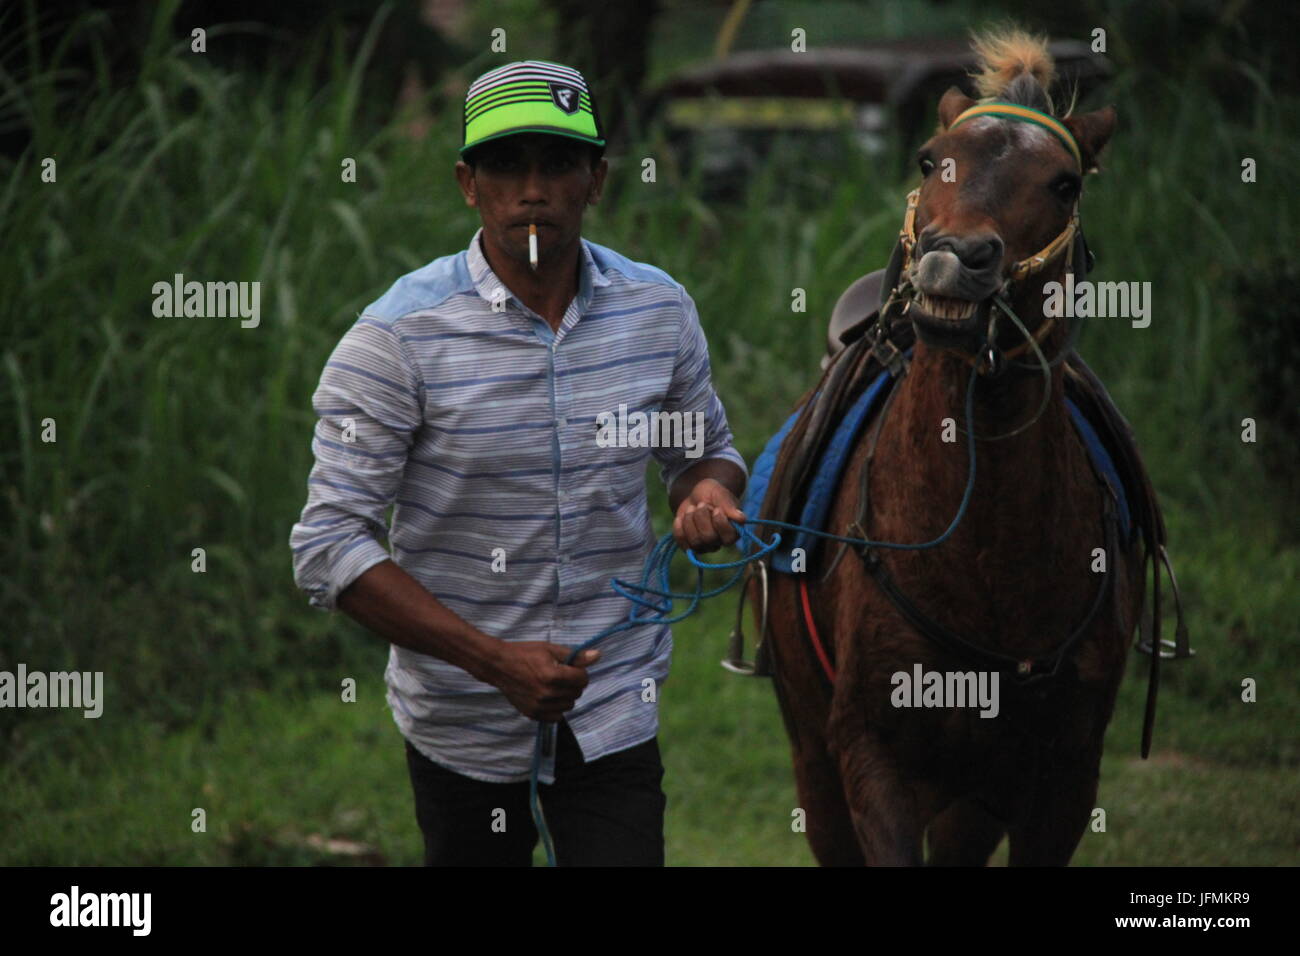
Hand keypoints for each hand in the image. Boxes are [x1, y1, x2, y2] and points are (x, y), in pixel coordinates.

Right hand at [484, 641, 599, 721]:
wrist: (499, 665)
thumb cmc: (524, 654)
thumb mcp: (550, 649)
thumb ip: (575, 656)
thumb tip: (597, 656)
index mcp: (552, 675)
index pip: (582, 678)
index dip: (580, 671)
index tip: (571, 668)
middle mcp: (546, 693)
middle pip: (577, 693)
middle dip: (574, 683)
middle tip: (562, 675)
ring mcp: (539, 706)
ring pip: (569, 705)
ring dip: (566, 696)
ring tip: (554, 685)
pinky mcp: (532, 714)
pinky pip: (556, 717)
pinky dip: (556, 708)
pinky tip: (549, 697)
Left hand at [673, 477, 744, 553]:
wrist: (695, 495)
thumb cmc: (712, 494)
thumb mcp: (720, 493)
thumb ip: (729, 505)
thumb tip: (741, 519)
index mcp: (733, 530)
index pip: (729, 537)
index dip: (720, 523)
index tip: (716, 508)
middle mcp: (719, 542)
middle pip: (709, 538)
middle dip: (701, 518)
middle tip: (701, 504)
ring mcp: (704, 546)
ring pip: (695, 541)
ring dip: (690, 521)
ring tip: (691, 508)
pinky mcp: (689, 545)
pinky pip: (682, 543)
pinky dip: (679, 528)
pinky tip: (680, 517)